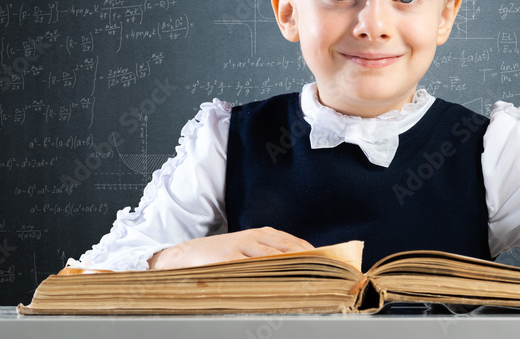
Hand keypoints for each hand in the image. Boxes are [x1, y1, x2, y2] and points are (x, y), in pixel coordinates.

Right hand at [148, 227, 313, 269]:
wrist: (187, 254)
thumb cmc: (222, 255)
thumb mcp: (249, 249)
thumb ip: (272, 256)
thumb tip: (302, 269)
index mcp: (264, 233)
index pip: (297, 243)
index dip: (316, 255)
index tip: (333, 266)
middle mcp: (257, 237)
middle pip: (291, 249)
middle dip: (310, 262)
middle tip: (328, 276)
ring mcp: (243, 247)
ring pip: (276, 258)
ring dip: (294, 269)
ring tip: (312, 281)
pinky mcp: (230, 259)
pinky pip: (254, 267)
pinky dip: (269, 275)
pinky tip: (281, 284)